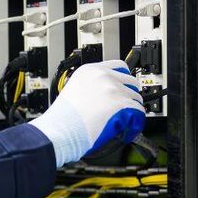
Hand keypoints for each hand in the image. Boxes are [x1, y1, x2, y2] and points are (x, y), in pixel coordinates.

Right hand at [29, 60, 144, 166]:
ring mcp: (112, 89)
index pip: (119, 65)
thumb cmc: (61, 118)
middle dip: (128, 95)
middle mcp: (102, 76)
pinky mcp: (120, 104)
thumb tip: (105, 94)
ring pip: (136, 98)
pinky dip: (134, 122)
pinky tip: (124, 128)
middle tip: (123, 108)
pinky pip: (138, 112)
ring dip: (131, 110)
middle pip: (131, 81)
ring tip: (120, 121)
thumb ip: (91, 86)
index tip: (124, 86)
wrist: (58, 131)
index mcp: (89, 70)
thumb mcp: (73, 90)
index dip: (123, 79)